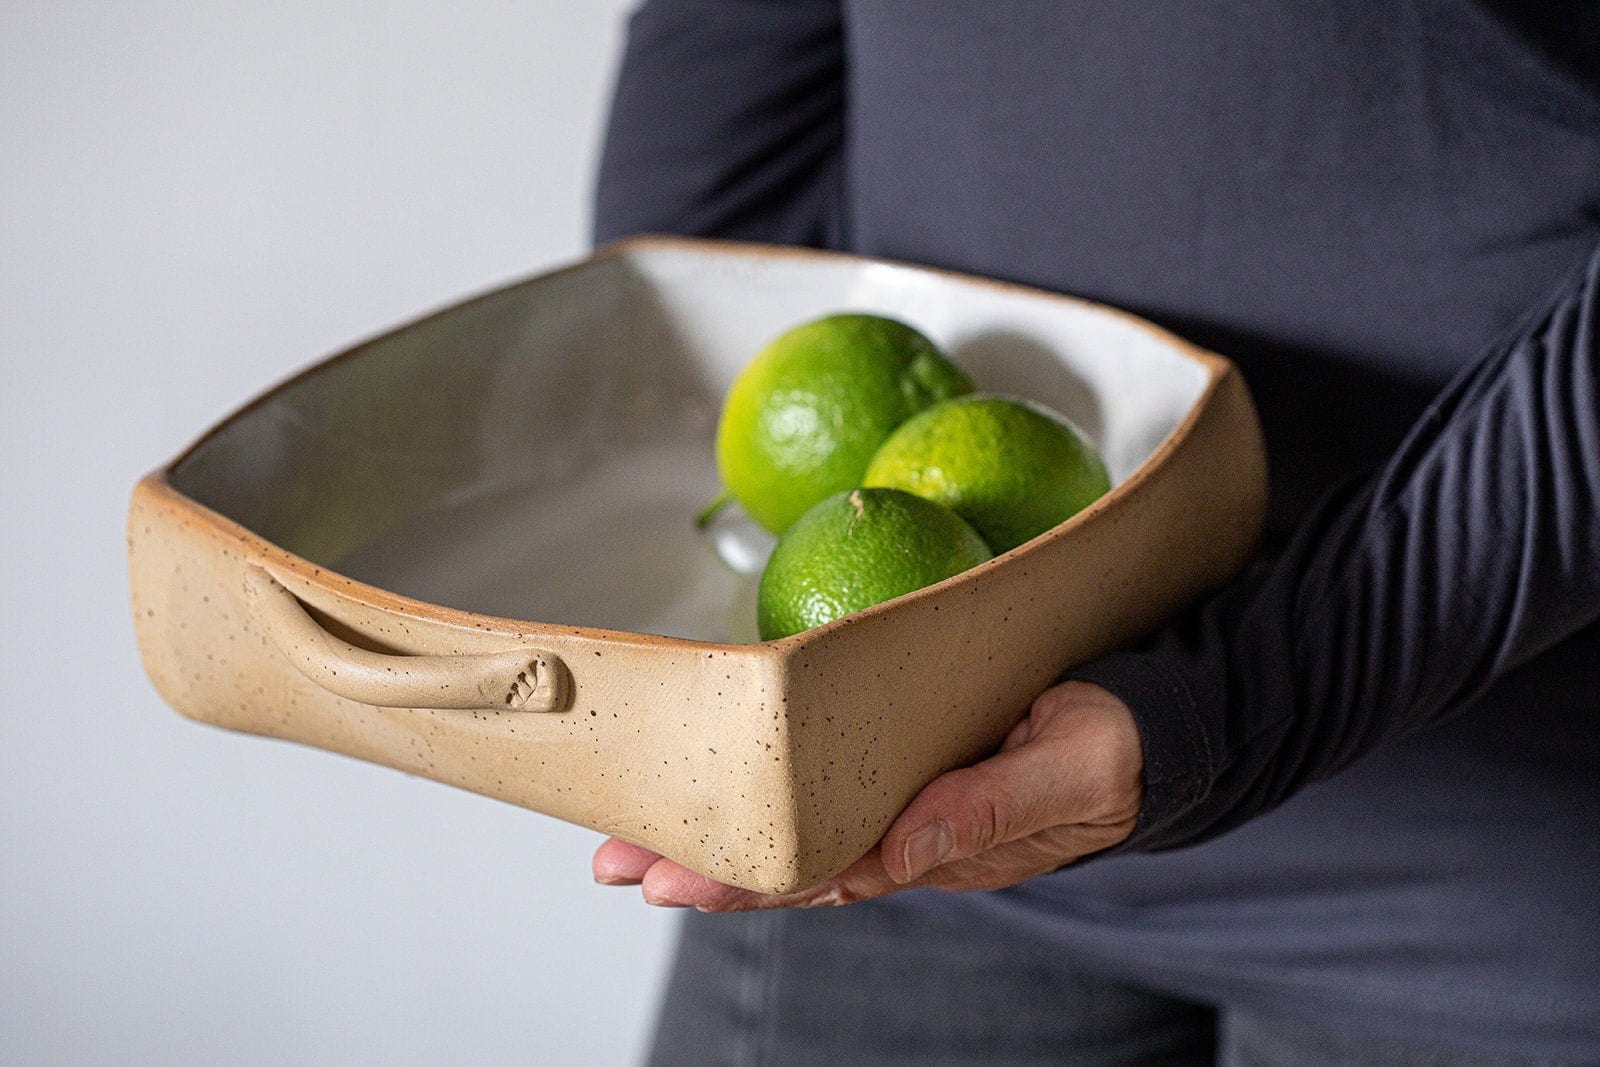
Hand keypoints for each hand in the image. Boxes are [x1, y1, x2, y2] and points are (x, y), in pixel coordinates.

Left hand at [592, 680, 1142, 910]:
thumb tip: (904, 849)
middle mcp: (906, 834)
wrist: (1147, 723)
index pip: (831, 871)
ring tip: (628, 841)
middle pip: (790, 861)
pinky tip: (708, 792)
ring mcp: (898, 803)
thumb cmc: (1116, 746)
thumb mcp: (1079, 771)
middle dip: (702, 867)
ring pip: (792, 829)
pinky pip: (816, 786)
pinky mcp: (895, 760)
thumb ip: (996, 809)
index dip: (752, 879)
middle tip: (617, 865)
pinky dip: (757, 790)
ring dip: (713, 834)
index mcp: (943, 846)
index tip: (680, 881)